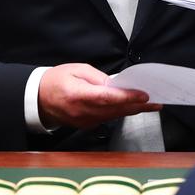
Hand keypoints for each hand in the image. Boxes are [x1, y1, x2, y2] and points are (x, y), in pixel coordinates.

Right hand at [38, 63, 162, 129]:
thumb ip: (97, 77)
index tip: (144, 95)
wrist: (38, 99)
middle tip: (156, 101)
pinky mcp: (87, 125)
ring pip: (114, 116)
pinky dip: (122, 113)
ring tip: (152, 105)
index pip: (106, 97)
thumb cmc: (56, 80)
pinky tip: (134, 108)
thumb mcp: (76, 69)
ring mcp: (84, 121)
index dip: (126, 97)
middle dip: (137, 105)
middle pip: (115, 110)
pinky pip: (108, 119)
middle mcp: (82, 112)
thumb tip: (116, 84)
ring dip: (133, 110)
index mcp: (77, 95)